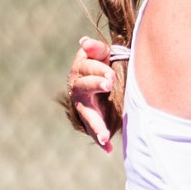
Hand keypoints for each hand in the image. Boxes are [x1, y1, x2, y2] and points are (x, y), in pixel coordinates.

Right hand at [63, 36, 117, 152]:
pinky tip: (108, 148)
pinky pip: (94, 130)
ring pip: (87, 115)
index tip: (110, 75)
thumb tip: (84, 41)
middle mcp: (79, 88)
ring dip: (96, 124)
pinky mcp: (91, 119)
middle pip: (85, 86)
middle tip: (110, 83)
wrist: (103, 81)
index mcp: (81, 70)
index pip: (86, 67)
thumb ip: (96, 49)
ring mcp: (84, 106)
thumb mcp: (101, 54)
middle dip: (96, 84)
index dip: (98, 70)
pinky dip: (100, 139)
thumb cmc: (103, 64)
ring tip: (104, 135)